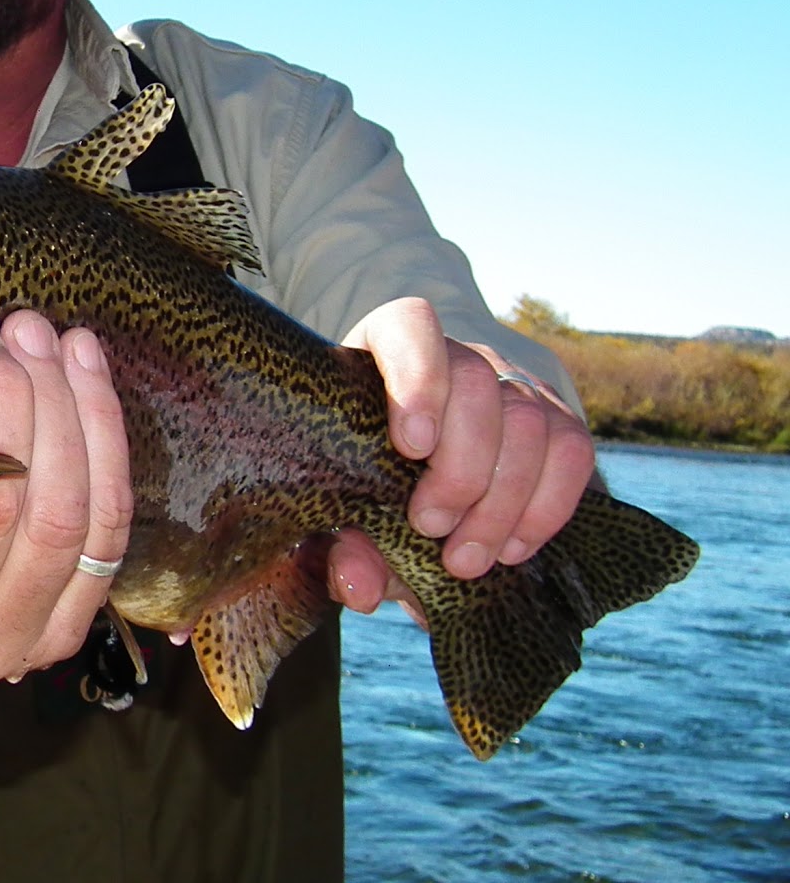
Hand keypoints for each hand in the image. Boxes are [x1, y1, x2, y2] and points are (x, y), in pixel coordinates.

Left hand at [327, 297, 596, 615]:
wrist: (405, 492)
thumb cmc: (361, 488)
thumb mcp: (341, 517)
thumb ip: (343, 545)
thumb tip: (361, 586)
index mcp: (387, 351)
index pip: (412, 327)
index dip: (418, 379)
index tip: (411, 446)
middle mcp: (457, 357)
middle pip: (476, 385)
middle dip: (459, 470)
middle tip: (430, 528)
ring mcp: (512, 384)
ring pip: (529, 420)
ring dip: (502, 500)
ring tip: (465, 558)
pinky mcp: (554, 422)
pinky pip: (572, 451)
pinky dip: (546, 507)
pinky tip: (512, 549)